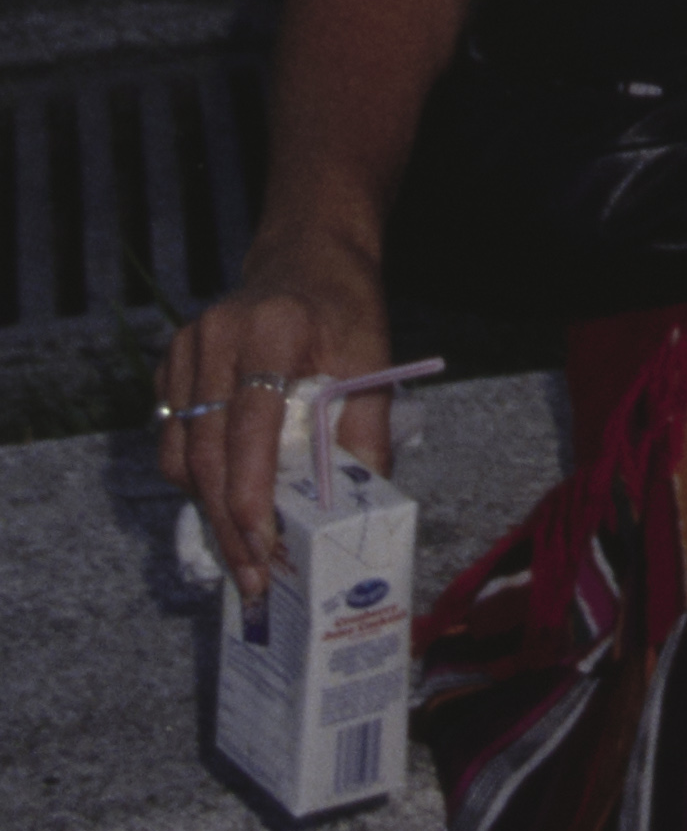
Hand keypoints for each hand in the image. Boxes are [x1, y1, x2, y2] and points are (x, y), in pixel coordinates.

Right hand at [159, 254, 393, 598]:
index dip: (251, 497)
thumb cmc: (344, 308)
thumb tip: (360, 509)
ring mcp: (184, 348)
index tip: (263, 550)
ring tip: (242, 550)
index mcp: (271, 331)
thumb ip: (367, 430)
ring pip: (180, 453)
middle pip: (207, 453)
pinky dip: (195, 477)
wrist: (308, 254)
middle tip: (252, 576)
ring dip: (207, 508)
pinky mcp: (169, 363)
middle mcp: (215, 337)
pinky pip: (173, 437)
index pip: (248, 430)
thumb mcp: (372, 358)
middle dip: (227, 523)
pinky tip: (228, 500)